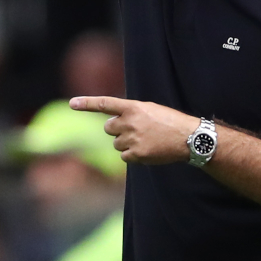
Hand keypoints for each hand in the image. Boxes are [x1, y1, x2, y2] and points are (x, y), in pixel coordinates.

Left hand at [70, 96, 197, 164]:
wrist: (188, 138)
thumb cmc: (169, 122)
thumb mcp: (150, 110)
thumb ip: (131, 112)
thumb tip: (113, 122)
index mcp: (134, 107)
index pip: (105, 104)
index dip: (87, 103)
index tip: (72, 103)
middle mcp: (130, 122)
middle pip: (108, 128)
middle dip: (117, 130)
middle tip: (134, 130)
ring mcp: (132, 139)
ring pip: (116, 144)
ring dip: (126, 143)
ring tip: (145, 140)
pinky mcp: (136, 154)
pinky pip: (124, 156)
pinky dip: (132, 155)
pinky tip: (147, 150)